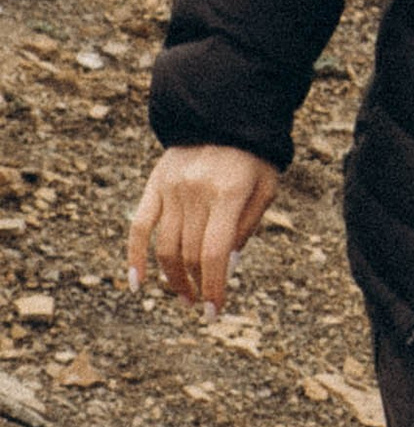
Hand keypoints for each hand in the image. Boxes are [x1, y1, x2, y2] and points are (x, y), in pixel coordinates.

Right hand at [128, 144, 283, 314]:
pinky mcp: (154, 185)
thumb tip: (226, 266)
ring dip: (172, 278)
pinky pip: (138, 226)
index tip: (214, 312)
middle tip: (200, 305)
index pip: (215, 252)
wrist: (224, 114)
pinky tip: (137, 283)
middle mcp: (195, 191)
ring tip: (182, 296)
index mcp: (227, 192)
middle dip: (195, 286)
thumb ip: (246, 227)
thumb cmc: (253, 158)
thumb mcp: (265, 189)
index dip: (214, 286)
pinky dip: (134, 256)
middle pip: (188, 254)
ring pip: (164, 246)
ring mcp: (170, 188)